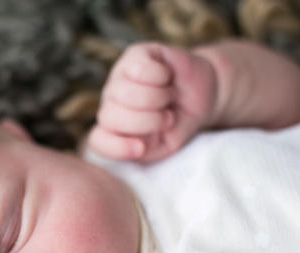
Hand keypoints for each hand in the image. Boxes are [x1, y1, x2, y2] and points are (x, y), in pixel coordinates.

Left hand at [88, 42, 217, 162]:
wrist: (201, 94)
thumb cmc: (178, 122)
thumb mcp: (166, 145)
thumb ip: (148, 149)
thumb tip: (137, 144)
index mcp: (114, 130)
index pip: (98, 141)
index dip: (117, 147)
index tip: (141, 148)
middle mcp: (111, 104)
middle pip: (110, 117)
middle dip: (147, 121)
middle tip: (167, 118)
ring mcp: (119, 78)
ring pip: (125, 93)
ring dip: (157, 98)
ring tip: (168, 97)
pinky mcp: (134, 55)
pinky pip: (139, 69)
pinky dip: (160, 76)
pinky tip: (166, 77)